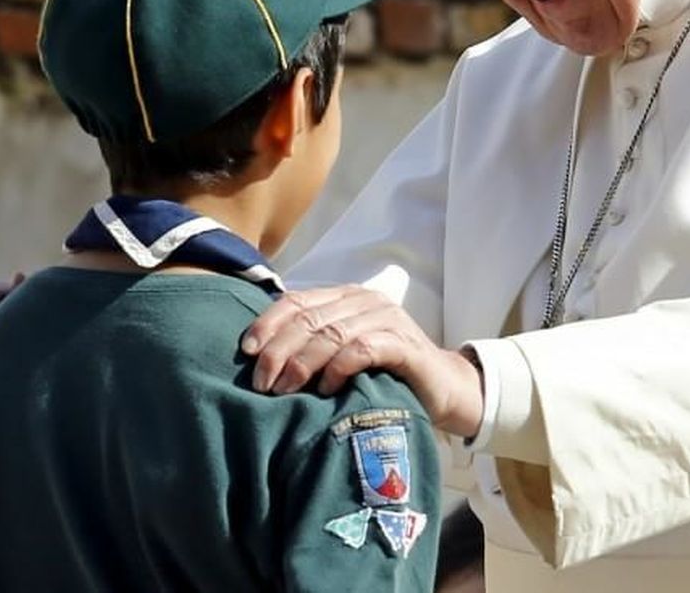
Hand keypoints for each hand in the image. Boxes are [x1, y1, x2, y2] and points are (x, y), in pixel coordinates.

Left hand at [241, 285, 483, 437]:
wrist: (442, 390)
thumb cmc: (383, 376)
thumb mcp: (343, 354)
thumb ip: (312, 345)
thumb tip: (258, 358)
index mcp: (347, 297)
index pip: (298, 300)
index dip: (268, 323)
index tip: (246, 352)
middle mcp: (366, 301)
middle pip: (310, 318)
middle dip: (279, 351)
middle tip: (262, 384)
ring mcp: (388, 319)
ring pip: (332, 333)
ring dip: (303, 363)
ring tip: (285, 391)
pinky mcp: (405, 344)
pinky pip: (363, 348)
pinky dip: (338, 367)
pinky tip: (325, 389)